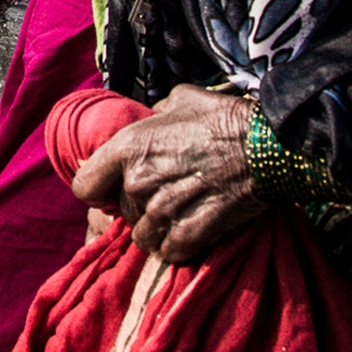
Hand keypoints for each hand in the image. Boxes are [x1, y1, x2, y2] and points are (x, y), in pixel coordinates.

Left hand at [71, 85, 262, 262]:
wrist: (267, 146)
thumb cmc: (223, 118)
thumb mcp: (180, 99)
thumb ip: (155, 113)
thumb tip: (152, 118)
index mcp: (127, 147)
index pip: (84, 187)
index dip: (97, 189)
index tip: (112, 188)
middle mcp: (137, 181)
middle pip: (120, 211)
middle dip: (137, 206)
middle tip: (165, 195)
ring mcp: (162, 211)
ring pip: (143, 236)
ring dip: (157, 229)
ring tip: (179, 214)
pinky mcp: (189, 233)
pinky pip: (169, 252)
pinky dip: (178, 246)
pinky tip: (192, 231)